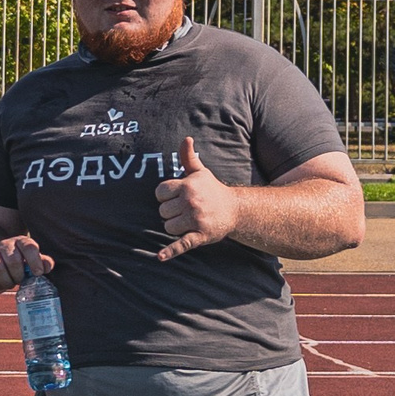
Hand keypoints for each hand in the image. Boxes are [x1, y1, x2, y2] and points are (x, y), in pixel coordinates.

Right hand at [0, 235, 50, 294]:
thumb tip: (48, 266)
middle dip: (18, 275)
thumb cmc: (18, 264)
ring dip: (4, 280)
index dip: (35, 260)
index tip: (37, 273)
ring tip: (8, 284)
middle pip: (13, 259)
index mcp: (20, 242)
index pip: (29, 246)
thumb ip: (42, 262)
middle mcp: (4, 245)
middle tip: (19, 281)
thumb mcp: (31, 262)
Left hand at [154, 137, 236, 259]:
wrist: (234, 210)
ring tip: (188, 220)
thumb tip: (186, 138)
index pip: (160, 193)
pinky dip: (170, 251)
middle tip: (185, 210)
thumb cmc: (212, 190)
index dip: (165, 196)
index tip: (176, 197)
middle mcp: (191, 202)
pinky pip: (181, 244)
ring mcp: (195, 219)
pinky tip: (160, 257)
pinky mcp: (199, 236)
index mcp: (187, 186)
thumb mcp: (200, 173)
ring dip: (174, 226)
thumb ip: (188, 157)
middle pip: (162, 211)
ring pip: (168, 226)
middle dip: (170, 212)